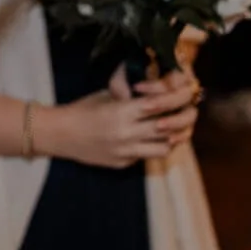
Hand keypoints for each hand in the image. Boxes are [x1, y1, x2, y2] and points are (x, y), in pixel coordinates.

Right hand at [37, 66, 199, 167]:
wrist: (60, 134)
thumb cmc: (83, 109)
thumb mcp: (108, 95)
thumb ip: (132, 95)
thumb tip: (156, 85)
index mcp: (123, 111)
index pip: (160, 104)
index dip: (178, 98)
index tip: (186, 92)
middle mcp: (128, 134)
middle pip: (169, 128)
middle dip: (185, 118)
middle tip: (190, 111)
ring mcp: (126, 152)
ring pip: (165, 147)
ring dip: (173, 137)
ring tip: (174, 127)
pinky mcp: (123, 164)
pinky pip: (147, 156)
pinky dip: (152, 146)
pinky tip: (149, 138)